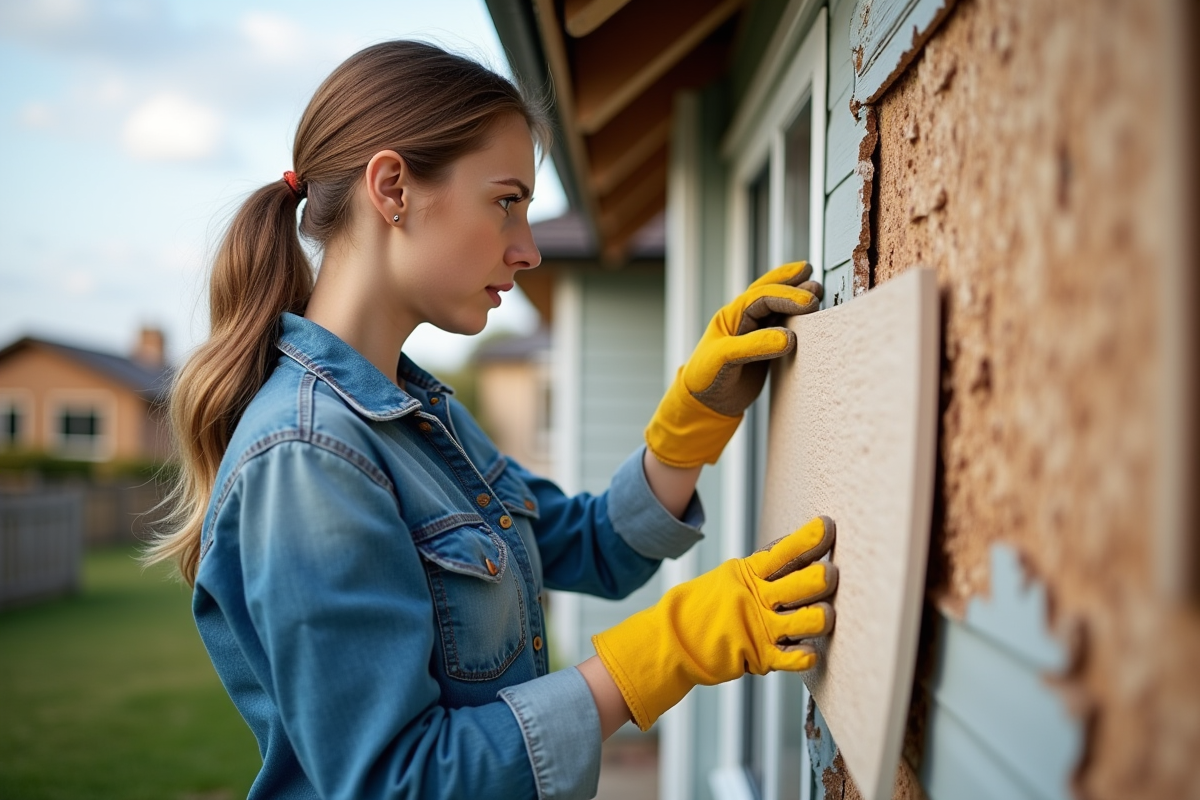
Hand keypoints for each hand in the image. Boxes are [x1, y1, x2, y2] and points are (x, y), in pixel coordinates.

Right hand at [591, 515, 836, 730]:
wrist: (672, 639)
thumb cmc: (707, 607)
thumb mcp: (730, 577)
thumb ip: (763, 569)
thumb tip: (800, 549)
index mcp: (750, 573)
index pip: (784, 552)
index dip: (808, 540)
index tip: (828, 527)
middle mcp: (757, 598)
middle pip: (799, 584)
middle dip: (820, 578)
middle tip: (831, 574)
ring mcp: (758, 627)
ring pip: (803, 621)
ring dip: (820, 617)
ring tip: (828, 615)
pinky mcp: (757, 656)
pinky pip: (788, 658)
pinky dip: (803, 656)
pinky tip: (812, 654)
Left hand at [645, 262, 821, 467]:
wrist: (706, 403)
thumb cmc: (705, 378)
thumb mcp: (724, 359)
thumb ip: (754, 346)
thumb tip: (789, 337)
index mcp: (732, 315)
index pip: (761, 297)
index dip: (786, 297)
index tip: (808, 303)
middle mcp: (744, 319)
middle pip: (770, 292)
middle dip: (792, 286)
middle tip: (815, 286)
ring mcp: (756, 332)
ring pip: (779, 308)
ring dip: (796, 299)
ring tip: (818, 291)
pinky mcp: (766, 348)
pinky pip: (784, 328)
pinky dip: (798, 320)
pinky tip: (810, 317)